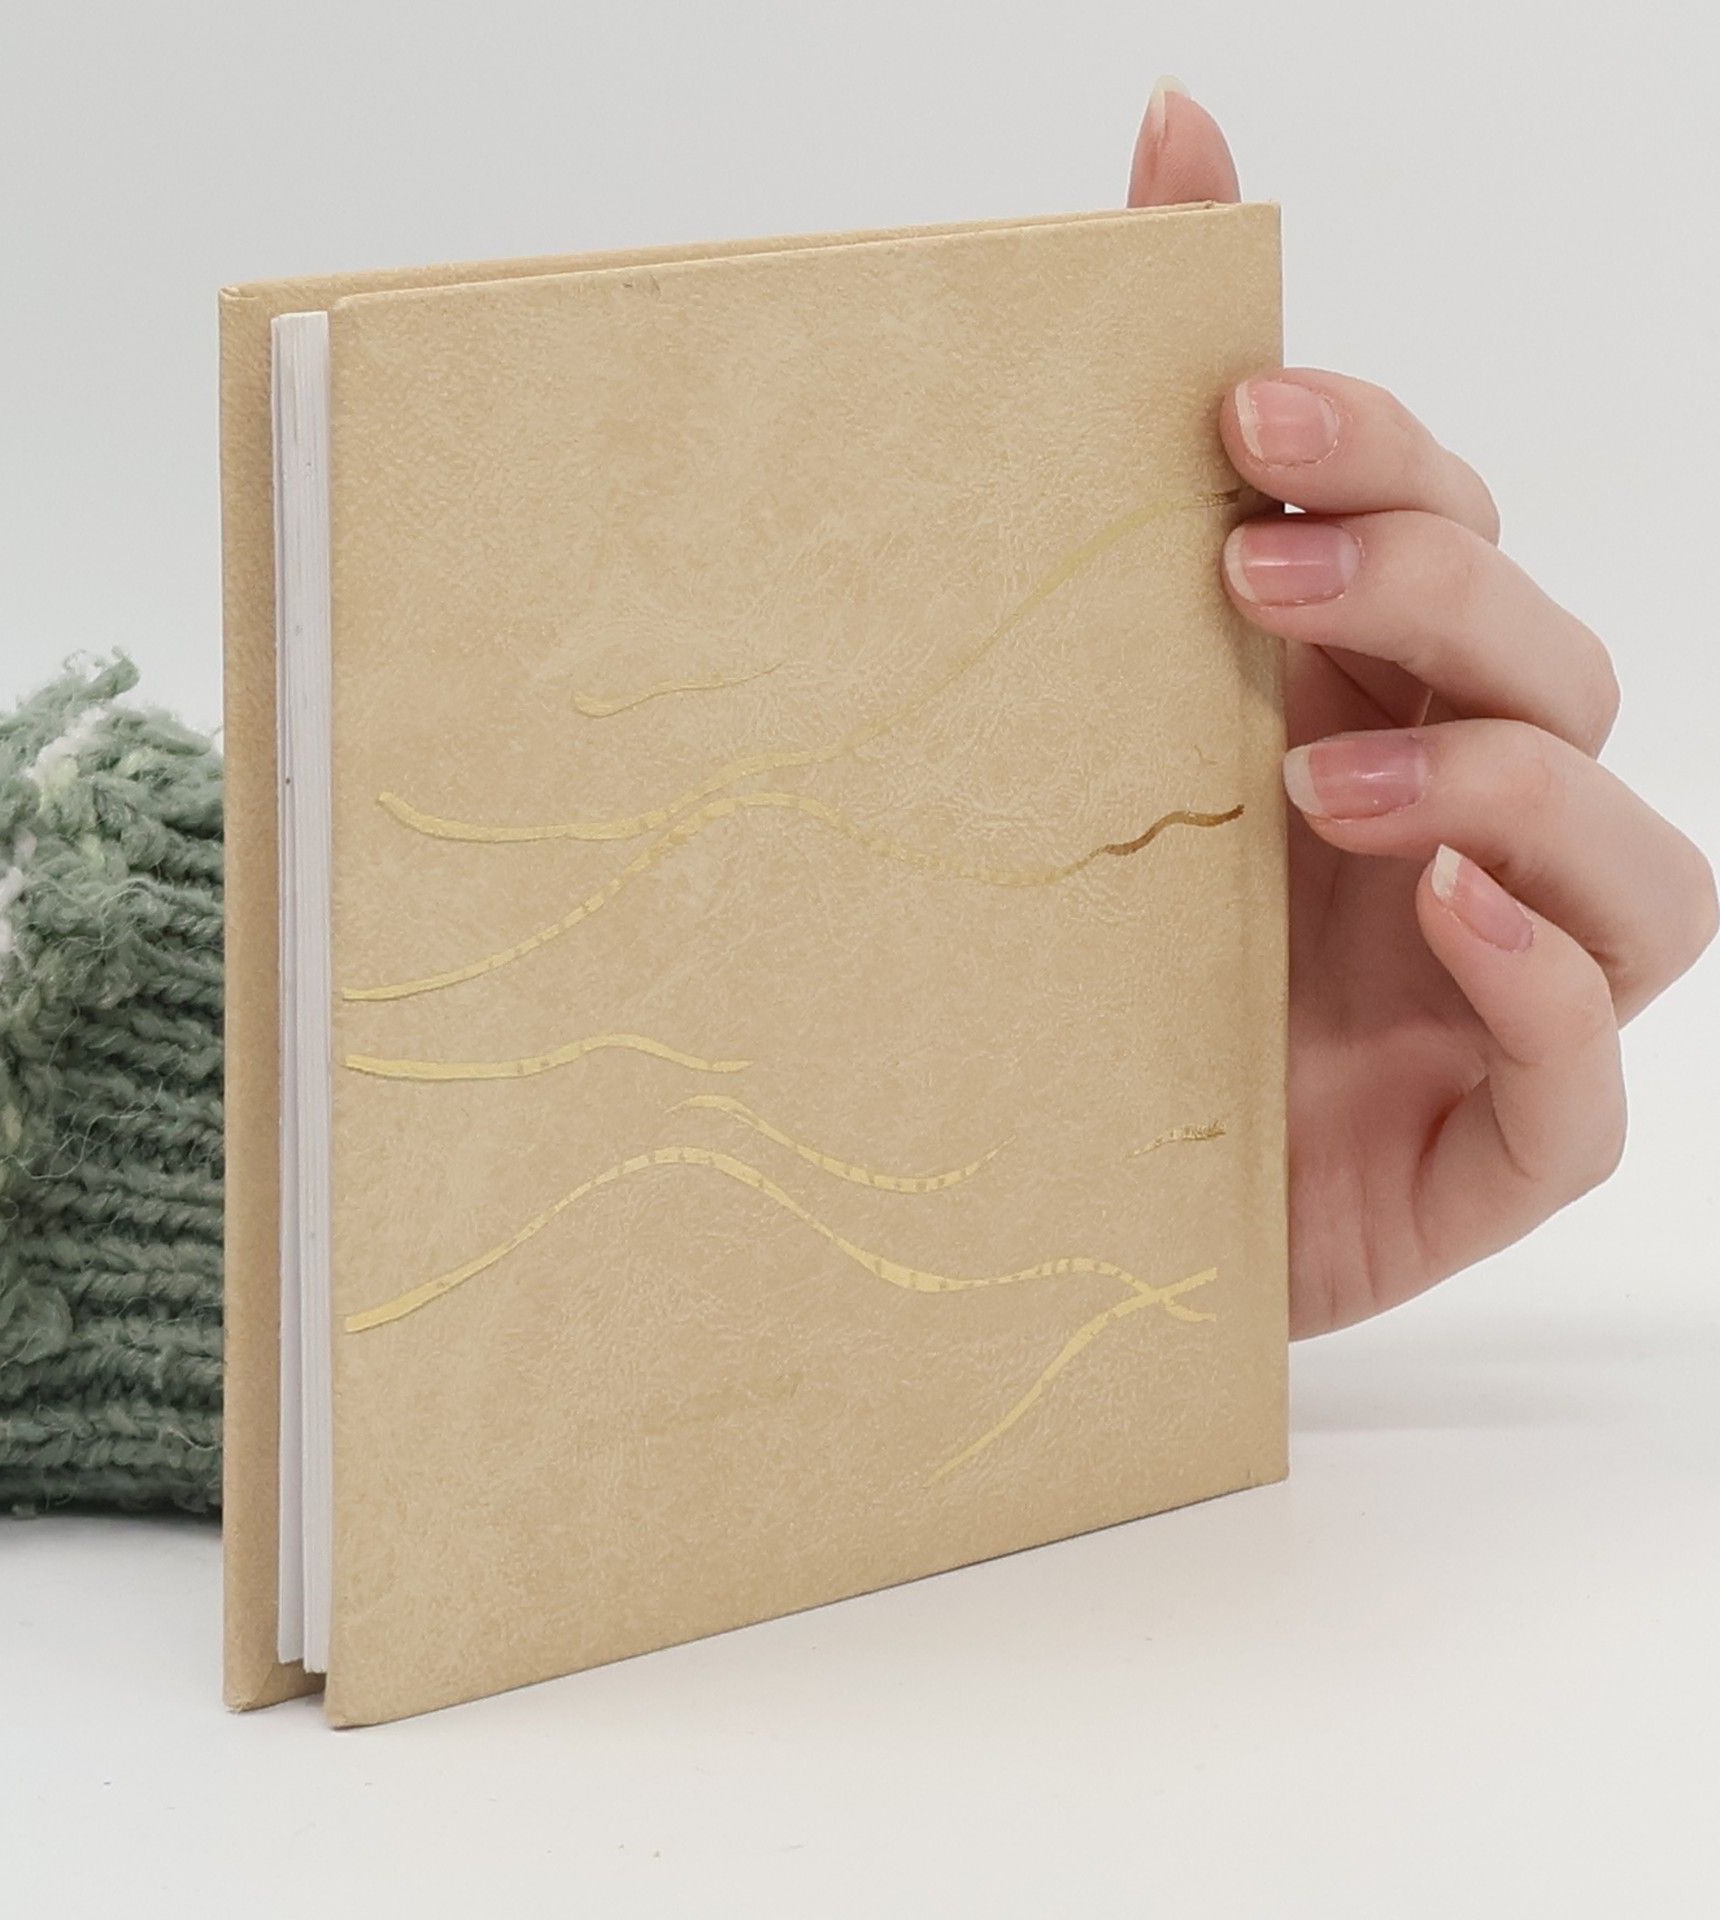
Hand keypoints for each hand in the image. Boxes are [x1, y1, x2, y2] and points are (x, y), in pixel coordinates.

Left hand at [1129, 82, 1716, 1335]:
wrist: (1020, 1192)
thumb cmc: (1065, 951)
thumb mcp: (1070, 717)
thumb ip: (1123, 466)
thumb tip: (1176, 109)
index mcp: (1351, 708)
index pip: (1438, 538)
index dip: (1380, 453)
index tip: (1236, 412)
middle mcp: (1452, 828)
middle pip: (1541, 666)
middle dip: (1429, 593)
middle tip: (1257, 571)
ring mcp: (1499, 988)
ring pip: (1629, 867)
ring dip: (1504, 789)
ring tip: (1326, 784)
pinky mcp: (1500, 1137)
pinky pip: (1588, 1067)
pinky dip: (1540, 985)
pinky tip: (1447, 921)